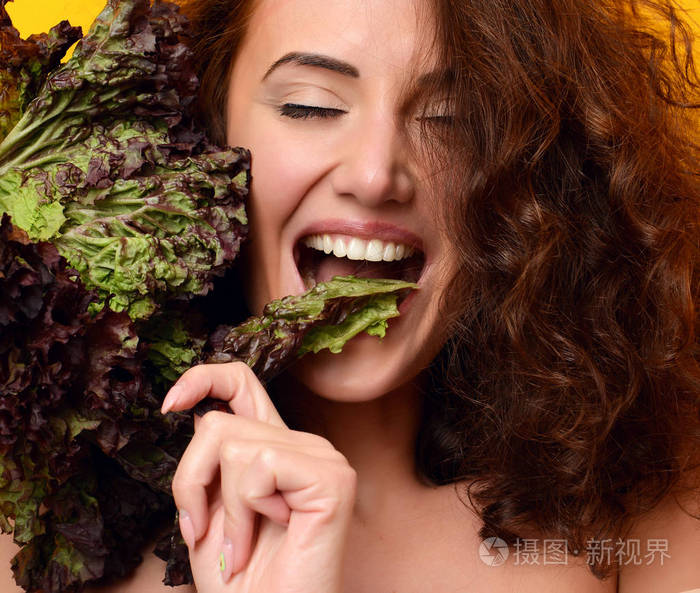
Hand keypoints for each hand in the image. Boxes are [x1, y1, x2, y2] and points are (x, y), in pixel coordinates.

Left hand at [161, 362, 356, 592]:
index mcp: (275, 447)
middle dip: (192, 482)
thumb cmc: (241, 582)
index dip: (204, 378)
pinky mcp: (332, 478)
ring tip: (238, 546)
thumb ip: (210, 463)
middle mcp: (302, 444)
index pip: (242, 383)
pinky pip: (259, 465)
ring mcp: (322, 458)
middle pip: (218, 423)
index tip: (170, 405)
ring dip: (224, 510)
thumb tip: (201, 416)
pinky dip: (247, 511)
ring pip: (234, 445)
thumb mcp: (209, 512)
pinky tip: (268, 537)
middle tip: (202, 531)